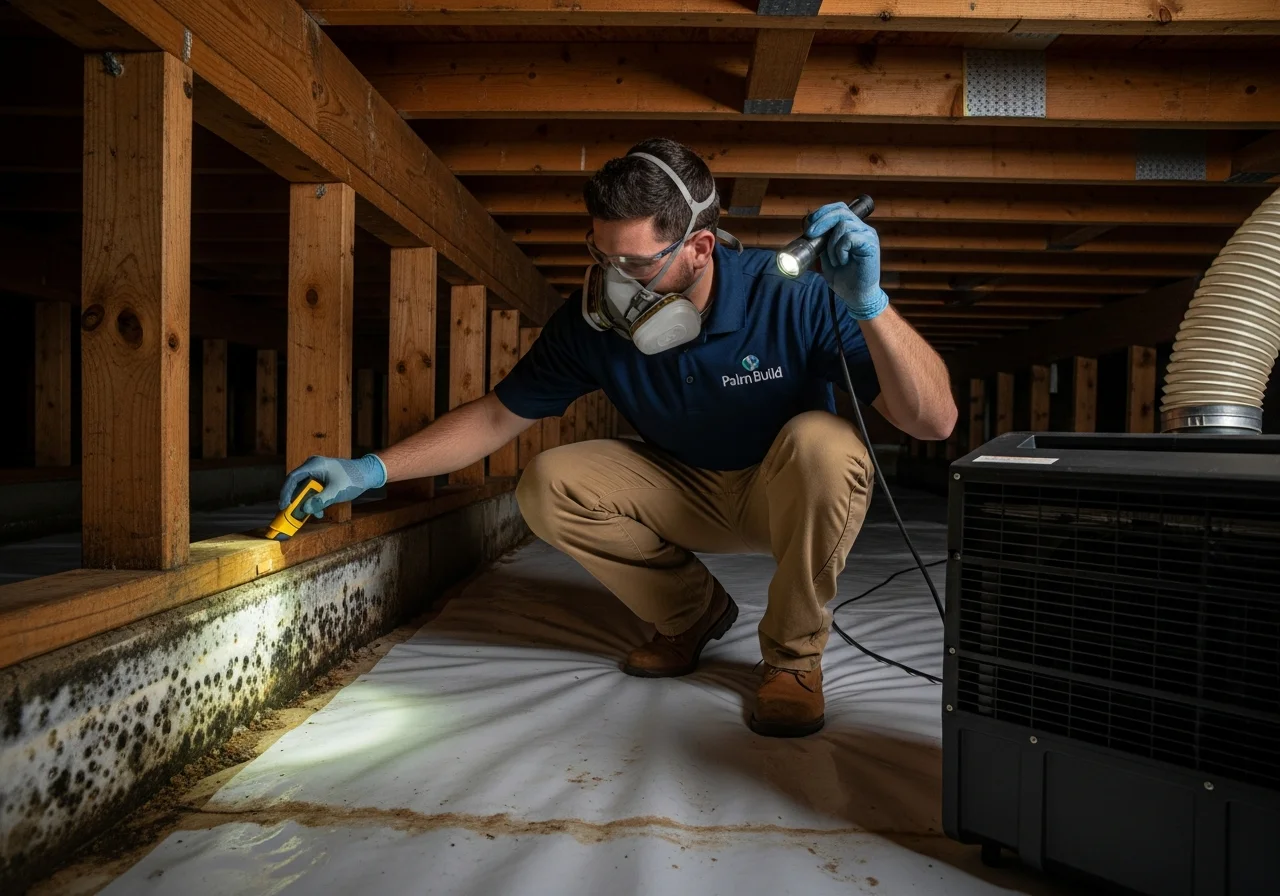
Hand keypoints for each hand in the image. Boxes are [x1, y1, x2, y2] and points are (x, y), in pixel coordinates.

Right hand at [278, 454, 387, 518]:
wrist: (368, 474)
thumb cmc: (354, 479)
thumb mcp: (336, 492)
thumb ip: (320, 501)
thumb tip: (305, 509)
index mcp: (315, 464)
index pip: (293, 478)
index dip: (286, 492)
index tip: (283, 505)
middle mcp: (313, 465)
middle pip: (297, 483)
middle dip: (296, 500)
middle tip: (292, 512)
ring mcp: (317, 470)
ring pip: (305, 488)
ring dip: (307, 502)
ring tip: (310, 514)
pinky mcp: (321, 477)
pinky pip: (312, 489)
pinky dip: (314, 499)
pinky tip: (319, 511)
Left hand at [804, 202, 888, 319]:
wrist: (856, 297)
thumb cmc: (844, 279)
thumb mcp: (827, 257)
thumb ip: (822, 243)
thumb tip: (810, 230)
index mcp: (853, 229)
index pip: (839, 209)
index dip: (822, 212)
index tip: (808, 225)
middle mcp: (862, 229)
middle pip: (841, 210)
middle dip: (822, 220)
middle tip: (810, 233)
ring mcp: (868, 235)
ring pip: (843, 225)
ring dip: (832, 244)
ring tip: (835, 260)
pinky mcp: (871, 244)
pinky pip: (849, 237)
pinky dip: (840, 250)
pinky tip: (842, 262)